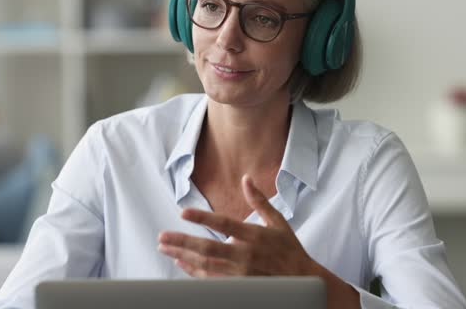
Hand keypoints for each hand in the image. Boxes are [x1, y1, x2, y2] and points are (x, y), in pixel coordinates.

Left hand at [157, 174, 320, 276]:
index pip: (224, 224)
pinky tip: (181, 263)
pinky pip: (211, 280)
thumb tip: (246, 179)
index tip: (183, 212)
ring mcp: (241, 273)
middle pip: (208, 248)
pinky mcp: (239, 286)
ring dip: (183, 256)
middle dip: (183, 242)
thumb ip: (259, 201)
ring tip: (165, 248)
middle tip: (162, 237)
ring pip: (206, 265)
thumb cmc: (290, 250)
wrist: (304, 281)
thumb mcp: (278, 222)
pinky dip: (194, 272)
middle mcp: (246, 255)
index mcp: (255, 235)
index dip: (203, 218)